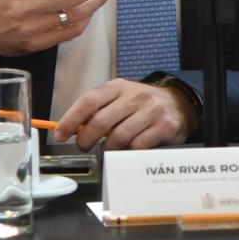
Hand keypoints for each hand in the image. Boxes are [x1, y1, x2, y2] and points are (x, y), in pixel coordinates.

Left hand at [54, 79, 194, 150]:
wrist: (178, 104)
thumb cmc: (141, 105)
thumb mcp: (119, 99)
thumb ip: (98, 110)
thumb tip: (72, 127)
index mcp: (118, 87)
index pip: (89, 101)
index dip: (71, 119)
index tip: (60, 134)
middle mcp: (134, 96)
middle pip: (101, 121)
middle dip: (86, 139)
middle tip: (83, 146)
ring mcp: (150, 110)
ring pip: (118, 136)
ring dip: (107, 148)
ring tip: (107, 149)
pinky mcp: (164, 126)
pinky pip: (138, 146)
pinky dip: (128, 152)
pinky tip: (127, 149)